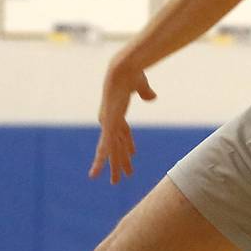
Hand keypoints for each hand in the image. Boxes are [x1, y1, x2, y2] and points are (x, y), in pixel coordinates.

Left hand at [89, 58, 157, 183]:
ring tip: (116, 182)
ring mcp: (108, 122)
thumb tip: (152, 97)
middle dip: (118, 162)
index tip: (133, 154)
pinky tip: (98, 171)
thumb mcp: (142, 85)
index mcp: (115, 112)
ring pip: (112, 150)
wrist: (124, 69)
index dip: (128, 145)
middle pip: (116, 146)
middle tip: (118, 178)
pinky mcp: (109, 123)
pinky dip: (102, 159)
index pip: (123, 134)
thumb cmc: (133, 73)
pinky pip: (107, 145)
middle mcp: (109, 120)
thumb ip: (146, 92)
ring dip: (114, 166)